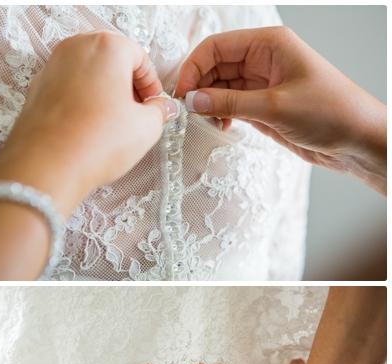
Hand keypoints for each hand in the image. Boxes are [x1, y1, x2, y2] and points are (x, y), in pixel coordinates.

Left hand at [0, 31, 179, 278]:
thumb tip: (162, 108)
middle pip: (110, 61)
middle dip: (126, 85)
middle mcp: (75, 49)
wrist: (46, 167)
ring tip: (110, 124)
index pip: (139, 57)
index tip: (153, 104)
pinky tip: (85, 128)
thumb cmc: (95, 142)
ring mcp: (50, 68)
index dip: (151, 84)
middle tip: (135, 113)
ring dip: (102, 94)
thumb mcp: (145, 128)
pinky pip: (65, 91)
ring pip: (85, 75)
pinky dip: (78, 103)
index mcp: (106, 47)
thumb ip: (159, 112)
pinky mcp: (34, 91)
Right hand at [175, 26, 385, 193]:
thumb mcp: (275, 107)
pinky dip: (219, 114)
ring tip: (207, 121)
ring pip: (219, 86)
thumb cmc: (332, 113)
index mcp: (269, 44)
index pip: (216, 47)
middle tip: (187, 112)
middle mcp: (263, 59)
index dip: (193, 68)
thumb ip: (230, 103)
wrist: (358, 141)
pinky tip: (221, 126)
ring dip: (208, 104)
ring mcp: (262, 82)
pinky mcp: (262, 104)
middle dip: (198, 87)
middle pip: (214, 66)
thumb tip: (192, 100)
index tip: (181, 94)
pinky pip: (229, 103)